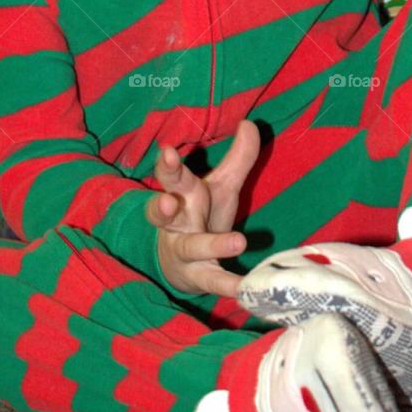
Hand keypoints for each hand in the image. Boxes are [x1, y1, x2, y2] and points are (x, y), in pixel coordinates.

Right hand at [145, 118, 260, 295]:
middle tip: (167, 201)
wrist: (181, 265)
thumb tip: (249, 123)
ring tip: (237, 241)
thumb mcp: (221, 186)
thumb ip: (237, 157)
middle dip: (163, 206)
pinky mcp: (198, 277)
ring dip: (210, 245)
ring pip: (191, 248)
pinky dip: (228, 285)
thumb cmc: (202, 216)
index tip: (168, 152)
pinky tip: (245, 289)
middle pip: (163, 213)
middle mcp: (176, 224)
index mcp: (181, 195)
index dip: (167, 166)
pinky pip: (212, 281)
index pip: (170, 178)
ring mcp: (184, 252)